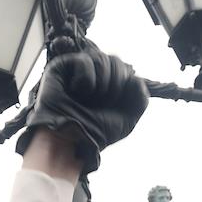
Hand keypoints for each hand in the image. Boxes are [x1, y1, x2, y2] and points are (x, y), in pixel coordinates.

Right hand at [16, 46, 147, 174]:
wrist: (73, 142)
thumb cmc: (95, 133)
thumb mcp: (128, 119)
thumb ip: (140, 98)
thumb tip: (135, 78)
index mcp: (108, 86)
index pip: (125, 69)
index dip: (126, 84)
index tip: (115, 104)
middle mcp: (93, 77)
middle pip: (115, 61)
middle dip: (115, 84)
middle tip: (103, 102)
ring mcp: (76, 71)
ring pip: (101, 59)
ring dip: (101, 84)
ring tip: (88, 100)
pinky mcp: (61, 68)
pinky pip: (84, 60)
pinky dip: (85, 79)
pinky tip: (76, 92)